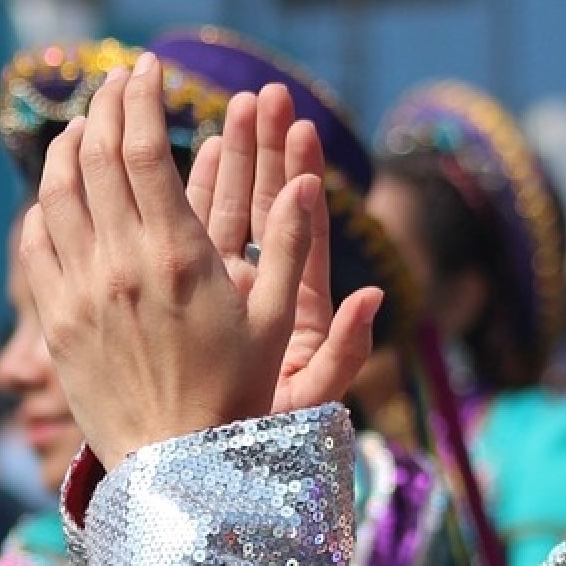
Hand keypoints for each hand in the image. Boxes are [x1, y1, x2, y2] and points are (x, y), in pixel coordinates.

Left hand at [19, 56, 379, 466]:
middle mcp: (122, 267)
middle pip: (99, 157)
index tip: (148, 68)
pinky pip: (36, 245)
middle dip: (109, 105)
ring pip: (59, 194)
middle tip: (120, 79)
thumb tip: (307, 183)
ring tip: (87, 123)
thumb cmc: (236, 398)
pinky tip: (58, 190)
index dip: (142, 98)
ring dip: (69, 147)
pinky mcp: (56, 323)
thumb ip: (293, 248)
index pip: (146, 150)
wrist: (175, 471)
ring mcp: (81, 293)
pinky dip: (43, 204)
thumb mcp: (277, 324)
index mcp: (179, 257)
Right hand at [184, 84, 386, 417]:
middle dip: (268, 150)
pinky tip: (195, 151)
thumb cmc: (262, 442)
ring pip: (229, 212)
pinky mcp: (189, 297)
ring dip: (234, 159)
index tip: (305, 128)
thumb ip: (345, 352)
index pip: (304, 230)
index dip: (304, 178)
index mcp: (296, 311)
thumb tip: (376, 298)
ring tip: (238, 105)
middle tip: (268, 95)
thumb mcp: (309, 400)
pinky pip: (193, 234)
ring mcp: (222, 291)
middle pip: (268, 207)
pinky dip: (194, 193)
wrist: (206, 469)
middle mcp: (261, 294)